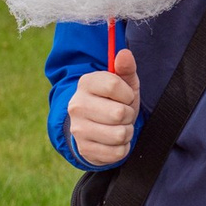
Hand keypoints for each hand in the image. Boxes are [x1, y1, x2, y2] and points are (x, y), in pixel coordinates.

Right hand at [69, 49, 139, 165]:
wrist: (97, 128)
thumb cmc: (115, 101)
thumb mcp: (124, 83)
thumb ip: (126, 68)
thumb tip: (124, 53)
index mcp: (86, 84)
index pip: (113, 85)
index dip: (127, 93)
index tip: (125, 96)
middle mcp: (77, 106)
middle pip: (118, 113)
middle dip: (128, 114)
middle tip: (121, 114)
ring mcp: (78, 129)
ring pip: (119, 134)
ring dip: (126, 132)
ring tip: (118, 126)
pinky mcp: (84, 150)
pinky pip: (117, 152)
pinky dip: (122, 148)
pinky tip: (113, 141)